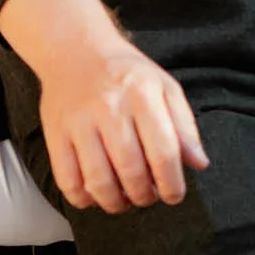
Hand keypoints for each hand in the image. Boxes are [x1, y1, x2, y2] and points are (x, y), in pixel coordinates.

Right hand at [0, 0, 209, 212]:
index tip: (174, 195)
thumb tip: (199, 164)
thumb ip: (184, 126)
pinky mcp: (55, 134)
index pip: (163, 150)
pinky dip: (83, 198)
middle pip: (131, 169)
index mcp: (143, 95)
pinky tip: (96, 195)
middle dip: (145, 195)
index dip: (172, 182)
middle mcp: (109, 108)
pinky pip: (67, 179)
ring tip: (125, 201)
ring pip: (98, 180)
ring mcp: (79, 122)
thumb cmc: (127, 75)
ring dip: (116, 202)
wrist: (77, 51)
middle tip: (149, 197)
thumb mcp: (165, 87)